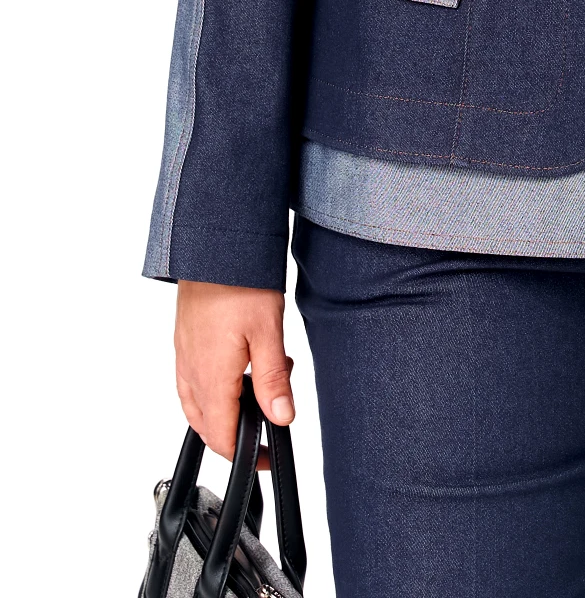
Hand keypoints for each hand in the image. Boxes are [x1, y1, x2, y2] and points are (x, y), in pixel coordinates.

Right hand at [175, 281, 293, 460]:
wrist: (213, 246)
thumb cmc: (239, 282)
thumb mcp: (268, 332)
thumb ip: (273, 380)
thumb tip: (281, 418)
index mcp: (211, 378)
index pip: (221, 437)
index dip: (245, 454)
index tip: (265, 457)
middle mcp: (190, 372)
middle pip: (206, 427)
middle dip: (236, 434)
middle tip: (270, 417)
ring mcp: (183, 357)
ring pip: (196, 406)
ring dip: (223, 413)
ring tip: (259, 389)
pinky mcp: (183, 342)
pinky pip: (191, 383)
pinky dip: (211, 392)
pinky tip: (234, 374)